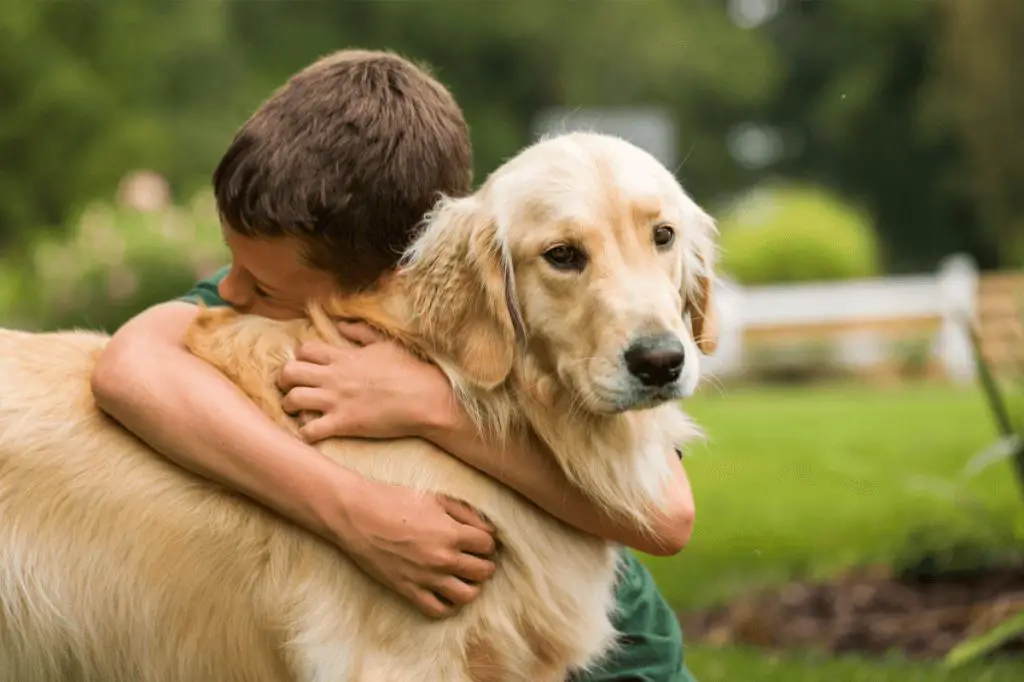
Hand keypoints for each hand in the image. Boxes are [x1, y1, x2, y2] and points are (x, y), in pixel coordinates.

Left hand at [278, 321, 456, 442]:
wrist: (426, 399)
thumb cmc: (411, 370)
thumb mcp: (386, 343)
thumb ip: (361, 332)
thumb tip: (342, 324)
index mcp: (344, 357)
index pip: (305, 350)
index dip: (300, 357)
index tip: (306, 366)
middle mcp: (334, 377)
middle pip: (289, 372)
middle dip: (283, 380)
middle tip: (290, 388)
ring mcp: (337, 401)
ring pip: (292, 400)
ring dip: (289, 406)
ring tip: (296, 411)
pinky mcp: (343, 424)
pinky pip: (309, 431)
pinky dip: (304, 433)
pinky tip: (311, 433)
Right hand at [333, 477, 497, 617]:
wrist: (357, 516)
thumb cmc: (394, 501)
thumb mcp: (435, 498)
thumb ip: (466, 513)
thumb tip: (489, 529)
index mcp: (451, 533)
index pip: (488, 545)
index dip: (486, 541)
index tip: (479, 540)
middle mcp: (442, 559)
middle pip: (483, 572)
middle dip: (484, 563)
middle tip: (475, 557)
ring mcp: (426, 578)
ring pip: (467, 596)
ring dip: (472, 586)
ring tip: (464, 576)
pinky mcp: (408, 591)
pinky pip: (438, 610)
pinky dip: (448, 606)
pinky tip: (447, 593)